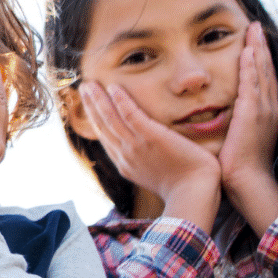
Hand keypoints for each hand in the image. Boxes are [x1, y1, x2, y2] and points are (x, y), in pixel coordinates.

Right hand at [77, 79, 221, 226]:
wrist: (193, 193)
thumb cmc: (185, 187)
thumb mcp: (159, 178)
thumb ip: (151, 163)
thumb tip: (153, 154)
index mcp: (126, 165)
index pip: (106, 138)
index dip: (96, 120)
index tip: (91, 106)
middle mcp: (125, 155)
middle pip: (102, 126)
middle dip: (91, 106)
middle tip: (84, 88)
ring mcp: (136, 146)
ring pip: (110, 118)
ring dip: (98, 99)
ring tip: (89, 84)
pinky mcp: (152, 137)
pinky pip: (131, 115)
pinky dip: (120, 101)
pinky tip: (113, 87)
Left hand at [219, 22, 277, 231]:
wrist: (248, 183)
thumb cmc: (239, 167)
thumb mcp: (239, 139)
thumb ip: (236, 124)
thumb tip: (224, 117)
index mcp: (266, 114)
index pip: (264, 80)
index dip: (260, 59)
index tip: (254, 41)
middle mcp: (269, 109)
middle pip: (266, 70)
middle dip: (262, 47)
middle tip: (256, 26)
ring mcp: (263, 111)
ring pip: (262, 73)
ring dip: (258, 50)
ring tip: (253, 29)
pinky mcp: (253, 116)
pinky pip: (252, 85)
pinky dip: (251, 67)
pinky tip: (247, 51)